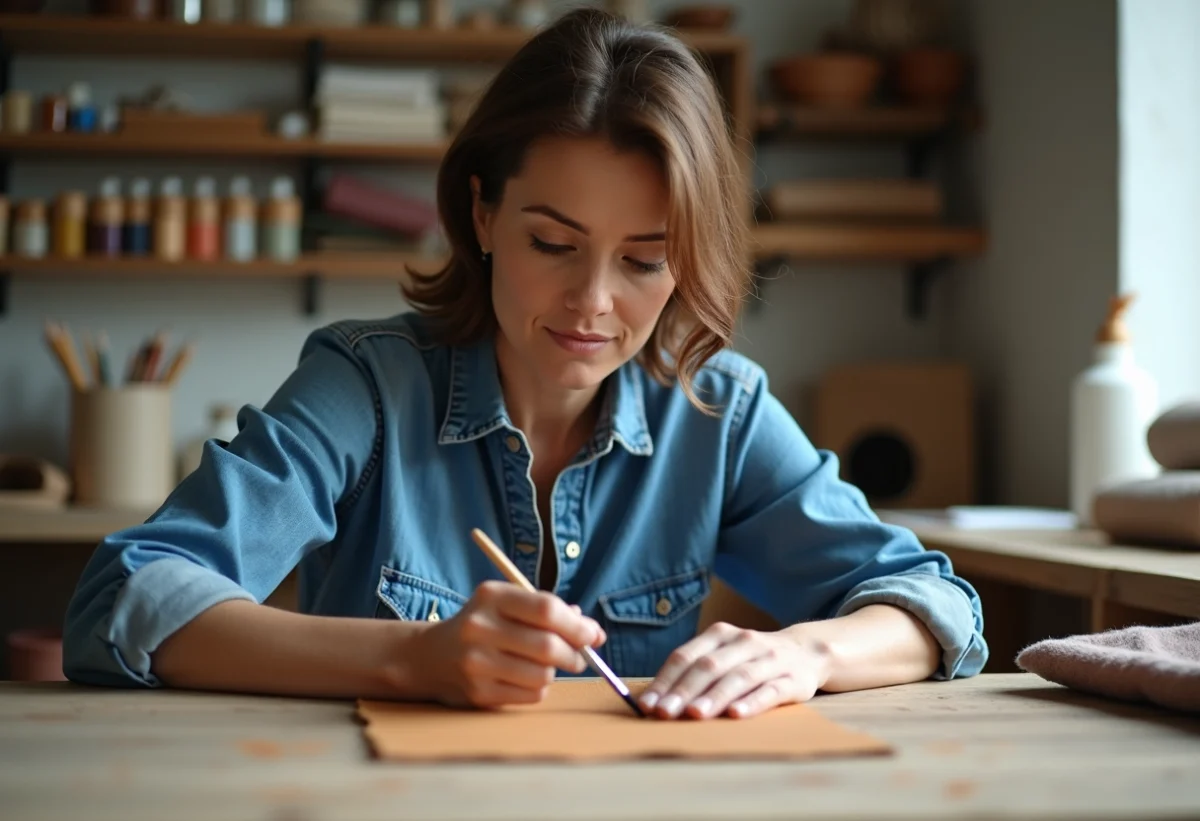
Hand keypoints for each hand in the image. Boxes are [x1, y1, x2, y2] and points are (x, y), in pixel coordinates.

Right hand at [411, 581, 604, 708]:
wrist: (432, 657)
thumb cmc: (485, 626)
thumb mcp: (508, 605)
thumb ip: (549, 612)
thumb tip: (593, 632)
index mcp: (491, 596)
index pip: (546, 609)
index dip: (577, 625)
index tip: (594, 634)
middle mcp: (480, 627)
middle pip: (548, 646)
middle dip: (575, 654)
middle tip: (580, 657)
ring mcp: (476, 662)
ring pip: (543, 674)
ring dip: (553, 673)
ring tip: (541, 666)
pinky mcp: (478, 693)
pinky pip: (531, 695)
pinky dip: (538, 689)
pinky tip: (523, 679)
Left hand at [638, 622, 830, 719]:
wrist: (808, 651)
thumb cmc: (752, 659)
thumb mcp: (724, 654)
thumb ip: (694, 671)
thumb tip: (654, 701)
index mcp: (720, 634)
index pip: (686, 656)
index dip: (665, 680)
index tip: (648, 704)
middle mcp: (744, 642)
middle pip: (709, 666)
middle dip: (684, 691)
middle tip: (664, 713)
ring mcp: (769, 659)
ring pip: (738, 677)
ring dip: (714, 697)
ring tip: (695, 715)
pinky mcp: (792, 679)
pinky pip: (770, 691)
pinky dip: (752, 702)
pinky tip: (736, 715)